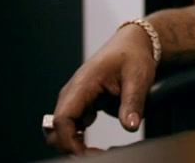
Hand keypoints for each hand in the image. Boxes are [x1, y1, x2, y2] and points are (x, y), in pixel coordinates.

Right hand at [44, 25, 156, 155]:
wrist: (132, 44)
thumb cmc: (133, 56)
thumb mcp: (138, 77)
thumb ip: (133, 102)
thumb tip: (129, 127)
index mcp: (82, 84)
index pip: (62, 118)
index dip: (69, 141)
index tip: (87, 154)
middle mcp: (72, 93)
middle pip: (55, 128)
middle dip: (70, 147)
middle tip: (95, 155)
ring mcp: (74, 99)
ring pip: (60, 129)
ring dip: (73, 145)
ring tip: (96, 153)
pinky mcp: (81, 105)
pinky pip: (71, 127)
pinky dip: (78, 140)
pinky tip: (95, 147)